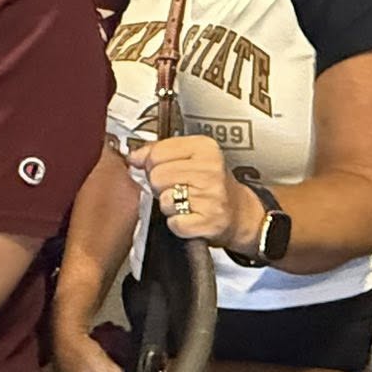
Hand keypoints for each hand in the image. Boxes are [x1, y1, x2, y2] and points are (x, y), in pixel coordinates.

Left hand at [127, 136, 257, 249]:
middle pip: (157, 176)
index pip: (157, 152)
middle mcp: (211, 169)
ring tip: (186, 203)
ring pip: (163, 200)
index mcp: (205, 148)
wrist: (238, 212)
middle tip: (178, 189)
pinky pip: (174, 223)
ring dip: (169, 206)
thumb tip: (134, 157)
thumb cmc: (211, 185)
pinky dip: (178, 224)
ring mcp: (211, 196)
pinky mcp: (209, 221)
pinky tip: (190, 217)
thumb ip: (159, 151)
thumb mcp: (191, 158)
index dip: (154, 164)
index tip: (165, 169)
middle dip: (161, 186)